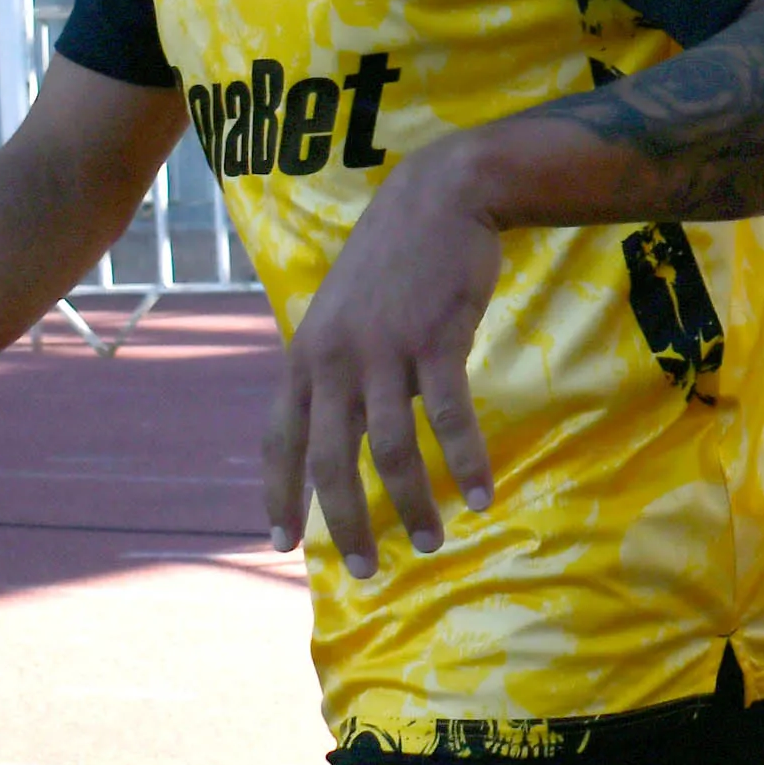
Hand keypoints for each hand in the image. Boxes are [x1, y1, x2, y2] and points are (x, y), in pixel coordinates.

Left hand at [259, 135, 503, 575]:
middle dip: (345, 523)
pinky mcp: (434, 339)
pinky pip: (449, 416)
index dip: (280, 495)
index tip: (283, 544)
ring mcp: (383, 350)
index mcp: (305, 356)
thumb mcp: (344, 311)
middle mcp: (334, 359)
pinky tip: (483, 494)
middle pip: (332, 460)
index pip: (280, 440)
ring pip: (391, 449)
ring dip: (412, 504)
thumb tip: (343, 422)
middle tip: (364, 570)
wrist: (442, 194)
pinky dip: (466, 460)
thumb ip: (336, 365)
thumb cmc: (396, 256)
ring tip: (433, 541)